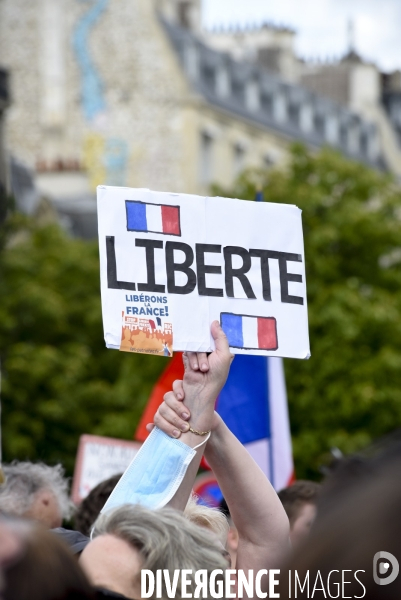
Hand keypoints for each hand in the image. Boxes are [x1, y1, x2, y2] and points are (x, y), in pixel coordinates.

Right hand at [148, 320, 232, 436]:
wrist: (201, 394)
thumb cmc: (216, 376)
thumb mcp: (224, 355)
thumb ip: (221, 337)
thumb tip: (214, 321)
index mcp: (219, 350)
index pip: (211, 336)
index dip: (209, 341)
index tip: (210, 349)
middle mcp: (209, 352)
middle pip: (200, 342)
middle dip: (202, 355)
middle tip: (205, 368)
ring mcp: (198, 357)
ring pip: (192, 347)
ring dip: (195, 359)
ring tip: (199, 371)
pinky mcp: (187, 363)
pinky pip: (186, 354)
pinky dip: (188, 362)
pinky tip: (193, 371)